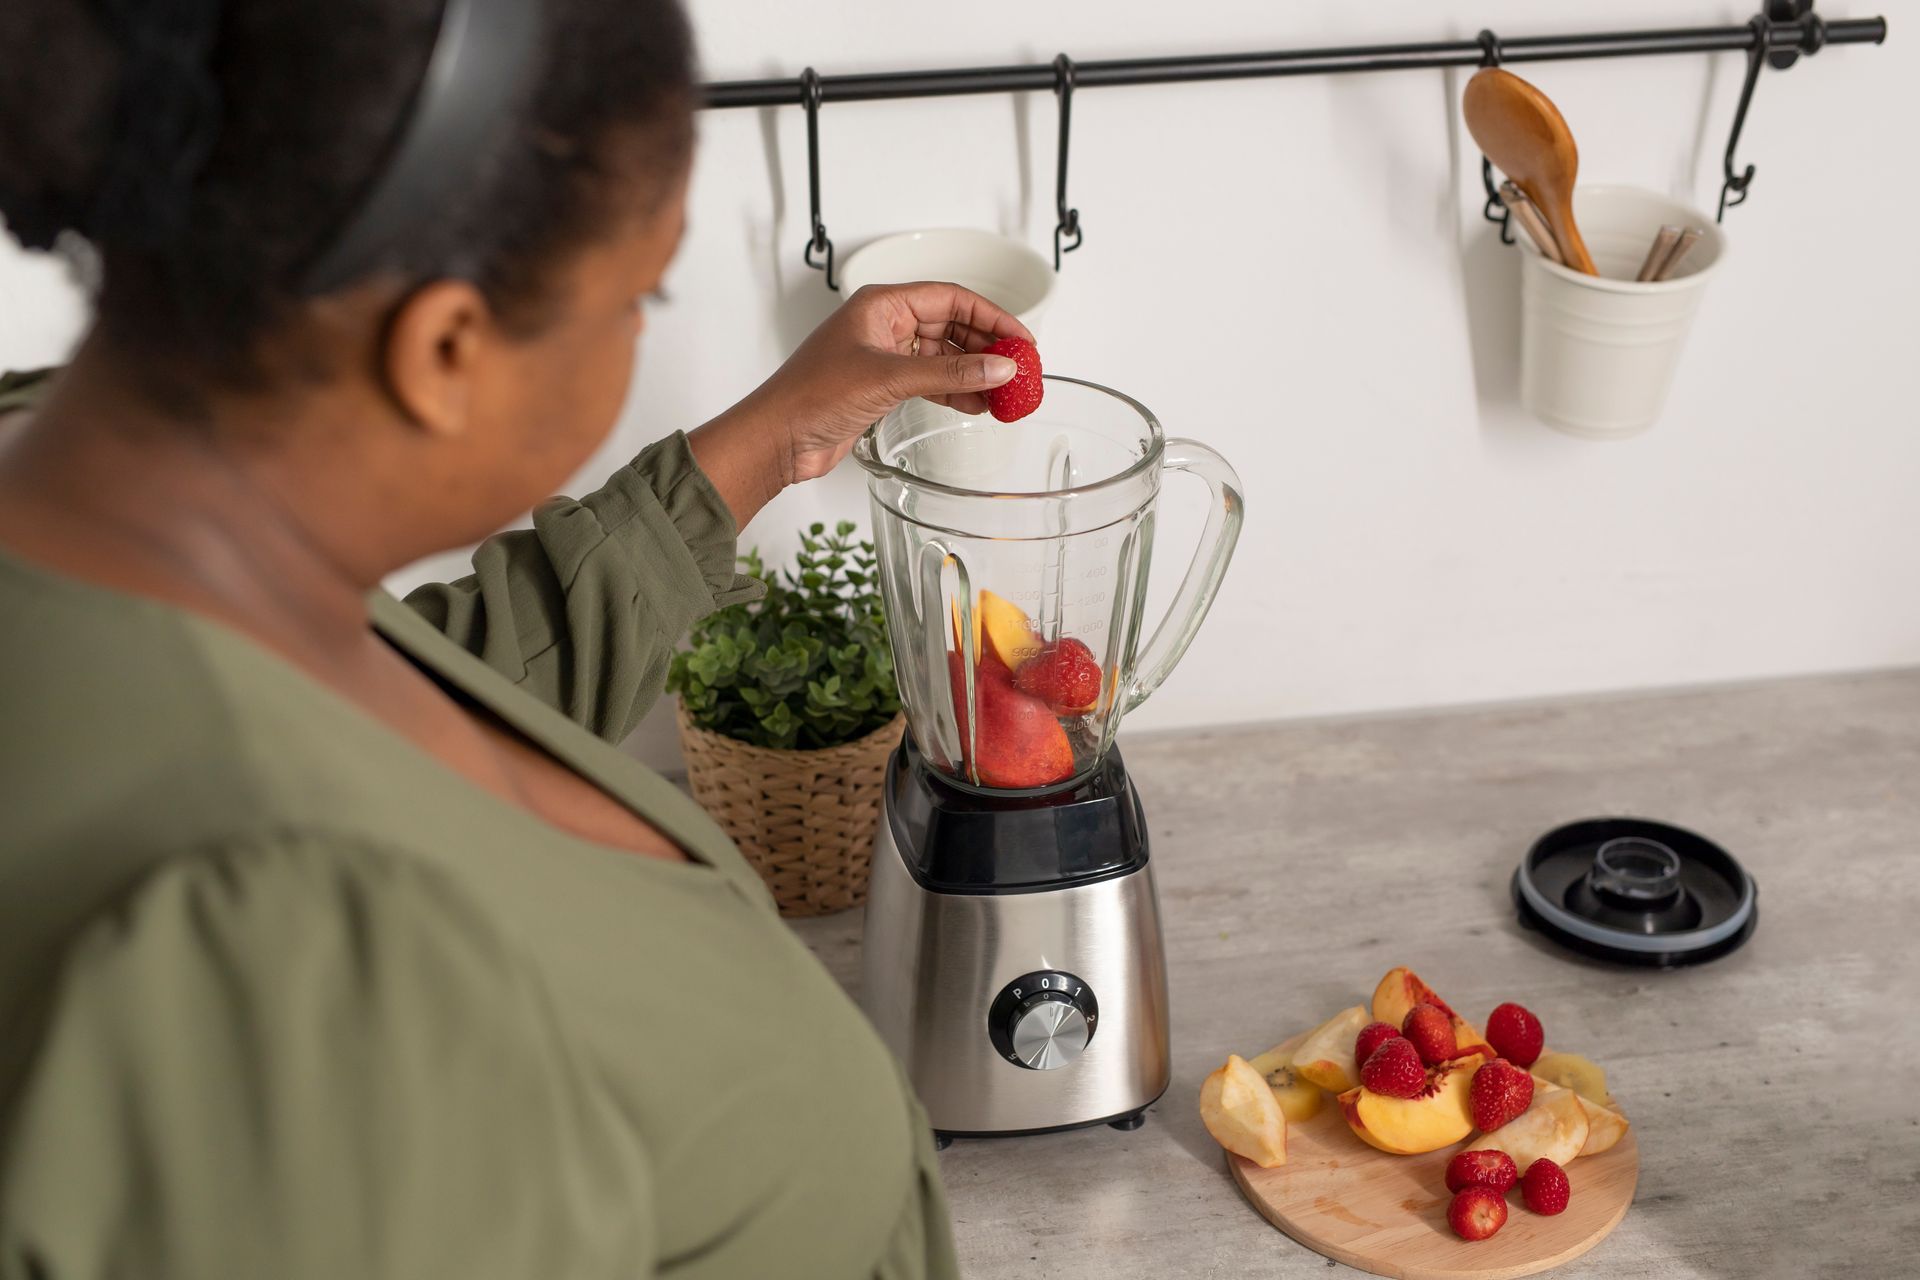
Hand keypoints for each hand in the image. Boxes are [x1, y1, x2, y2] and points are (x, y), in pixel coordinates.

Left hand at [687, 282, 1032, 523]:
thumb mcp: (889, 380)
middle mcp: (884, 325)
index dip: (991, 316)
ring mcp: (883, 356)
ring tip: (1004, 395)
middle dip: (987, 347)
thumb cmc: (811, 397)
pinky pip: (930, 382)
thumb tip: (1000, 367)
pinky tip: (978, 406)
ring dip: (974, 374)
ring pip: (943, 357)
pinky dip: (955, 393)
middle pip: (951, 325)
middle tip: (1020, 370)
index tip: (1021, 339)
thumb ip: (950, 375)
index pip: (951, 297)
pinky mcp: (881, 387)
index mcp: (881, 304)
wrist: (776, 439)